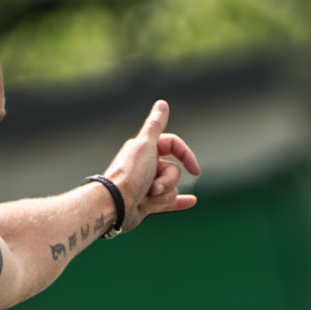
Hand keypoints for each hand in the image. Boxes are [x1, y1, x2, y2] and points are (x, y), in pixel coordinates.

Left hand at [102, 99, 199, 232]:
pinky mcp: (148, 202)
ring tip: (146, 199)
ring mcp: (147, 184)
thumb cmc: (129, 175)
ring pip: (172, 188)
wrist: (115, 206)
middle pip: (174, 171)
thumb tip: (162, 103)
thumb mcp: (145, 145)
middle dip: (167, 181)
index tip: (195, 171)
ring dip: (164, 195)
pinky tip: (192, 201)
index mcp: (145, 149)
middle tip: (151, 187)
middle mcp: (146, 165)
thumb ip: (156, 125)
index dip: (186, 156)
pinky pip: (170, 201)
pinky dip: (180, 201)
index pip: (174, 145)